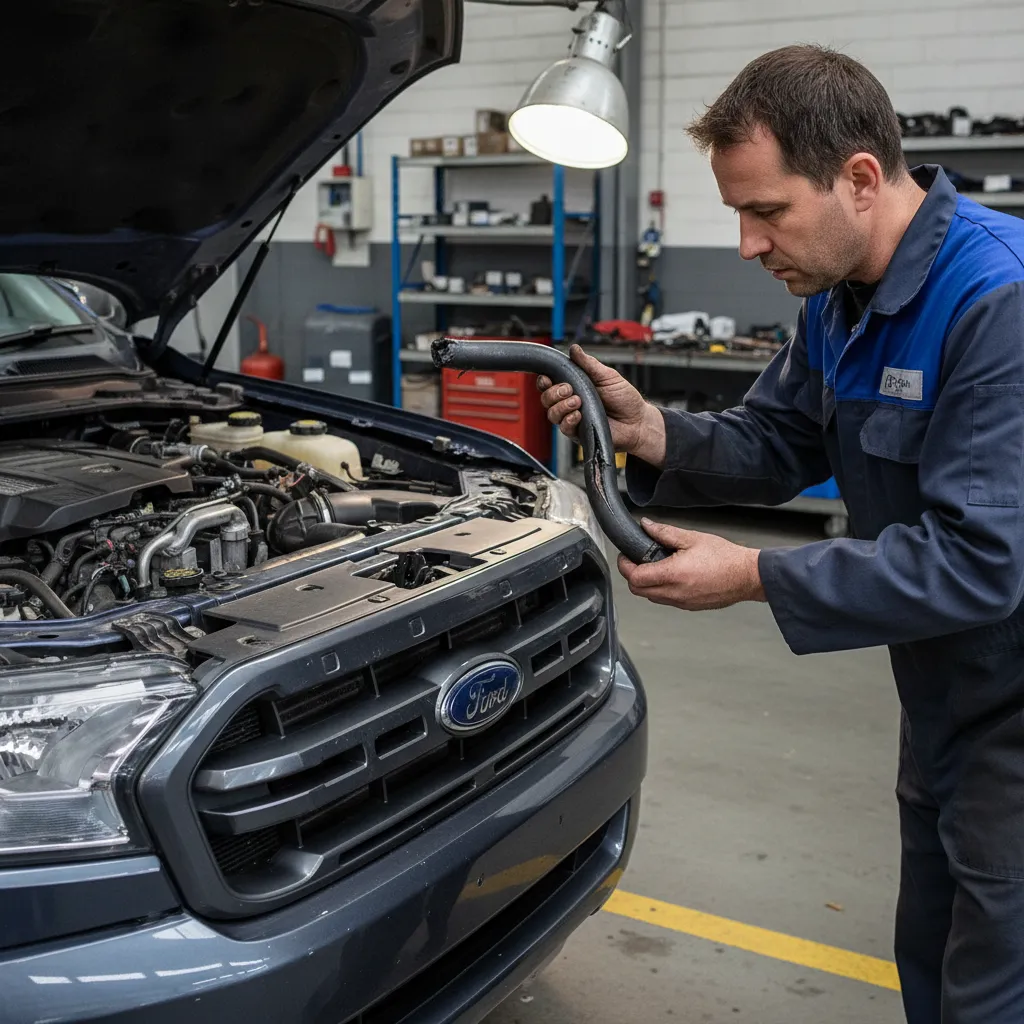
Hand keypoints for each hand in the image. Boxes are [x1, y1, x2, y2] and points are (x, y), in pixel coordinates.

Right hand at [537, 344, 665, 465]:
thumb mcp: (607, 376)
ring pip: (552, 414)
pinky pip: (564, 428)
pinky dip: (568, 420)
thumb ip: (589, 364)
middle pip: (546, 398)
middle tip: (569, 389)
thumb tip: (574, 348)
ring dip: (561, 406)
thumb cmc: (624, 398)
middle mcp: (570, 402)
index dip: (544, 380)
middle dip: (554, 392)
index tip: (547, 378)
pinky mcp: (578, 433)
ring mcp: (573, 418)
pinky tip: (578, 415)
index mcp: (574, 386)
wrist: (637, 421)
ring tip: (577, 402)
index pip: (550, 383)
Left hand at [617, 518, 765, 610]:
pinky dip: (661, 590)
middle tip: (635, 561)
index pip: (635, 577)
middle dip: (632, 576)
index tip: (625, 555)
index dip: (625, 565)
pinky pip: (666, 600)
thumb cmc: (725, 557)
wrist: (747, 576)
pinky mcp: (689, 607)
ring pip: (651, 597)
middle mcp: (675, 593)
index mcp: (673, 575)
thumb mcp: (692, 538)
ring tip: (654, 566)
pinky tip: (671, 576)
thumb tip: (646, 525)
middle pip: (638, 591)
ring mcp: (682, 603)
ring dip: (646, 584)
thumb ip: (664, 532)